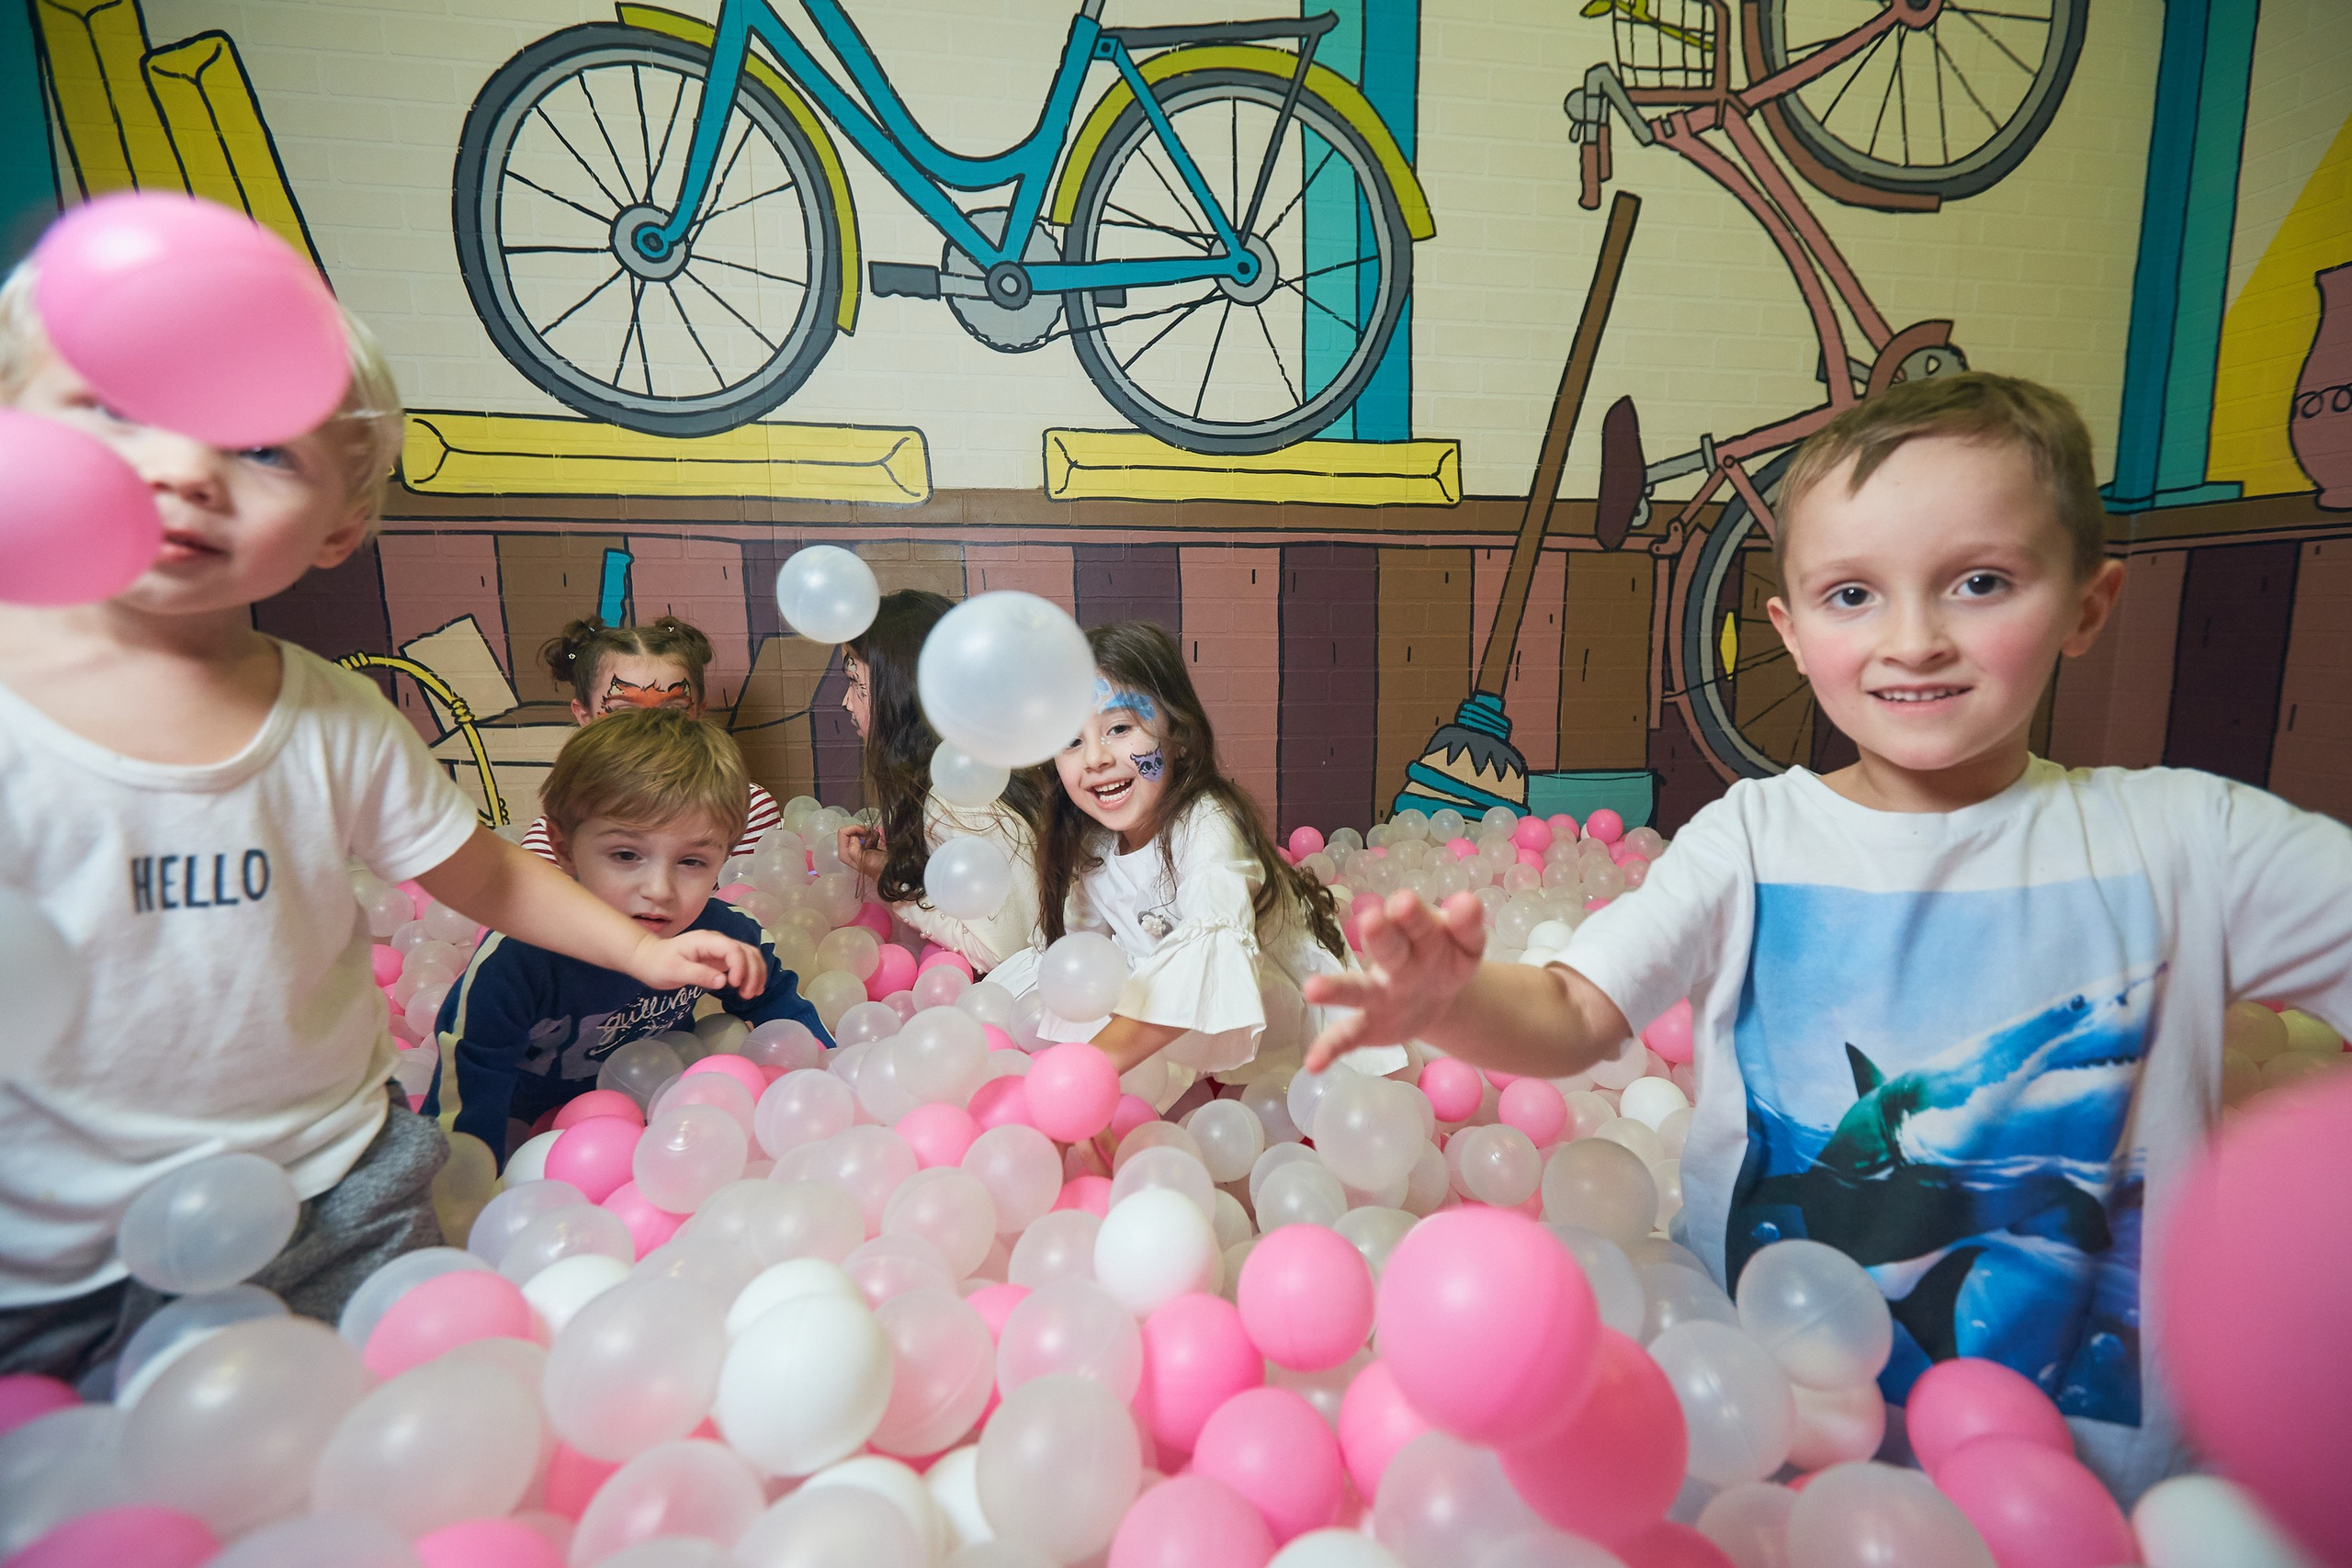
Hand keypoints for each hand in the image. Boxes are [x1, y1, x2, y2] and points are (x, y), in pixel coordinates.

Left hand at [631, 929, 766, 996]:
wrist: (649, 958)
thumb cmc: (658, 964)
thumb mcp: (675, 971)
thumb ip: (699, 975)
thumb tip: (723, 982)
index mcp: (706, 941)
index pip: (733, 950)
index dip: (740, 967)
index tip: (735, 986)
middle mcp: (717, 942)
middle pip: (747, 952)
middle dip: (753, 973)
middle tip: (747, 995)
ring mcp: (720, 950)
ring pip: (749, 956)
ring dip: (755, 974)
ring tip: (752, 994)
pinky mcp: (721, 959)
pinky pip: (743, 963)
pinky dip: (750, 974)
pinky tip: (750, 988)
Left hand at [837, 824, 886, 881]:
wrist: (892, 869)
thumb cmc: (878, 869)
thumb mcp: (862, 860)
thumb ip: (853, 849)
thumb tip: (854, 837)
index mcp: (845, 853)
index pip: (842, 832)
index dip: (854, 830)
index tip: (864, 833)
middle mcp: (850, 848)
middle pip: (851, 829)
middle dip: (862, 831)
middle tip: (871, 840)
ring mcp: (859, 845)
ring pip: (861, 829)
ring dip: (870, 833)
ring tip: (875, 843)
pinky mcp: (868, 842)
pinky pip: (869, 831)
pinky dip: (875, 834)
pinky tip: (878, 842)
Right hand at [1302, 889, 1485, 1071]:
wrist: (1434, 994)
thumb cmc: (1444, 958)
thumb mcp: (1465, 944)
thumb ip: (1467, 925)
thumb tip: (1468, 901)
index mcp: (1422, 935)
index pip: (1422, 923)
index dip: (1414, 915)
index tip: (1405, 903)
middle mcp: (1395, 961)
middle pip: (1389, 948)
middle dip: (1380, 935)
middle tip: (1372, 920)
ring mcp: (1377, 994)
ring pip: (1357, 989)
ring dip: (1335, 990)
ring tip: (1312, 990)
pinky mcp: (1368, 1026)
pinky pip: (1347, 1035)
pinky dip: (1329, 1048)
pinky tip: (1313, 1063)